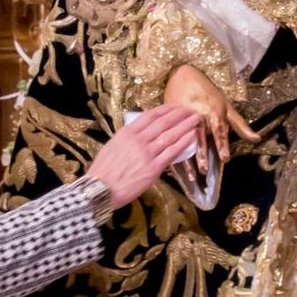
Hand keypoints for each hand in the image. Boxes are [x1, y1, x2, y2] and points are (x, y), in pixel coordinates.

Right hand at [88, 103, 204, 206]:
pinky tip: (191, 137)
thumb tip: (140, 132)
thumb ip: (127, 138)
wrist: (101, 190)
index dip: (165, 110)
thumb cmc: (103, 171)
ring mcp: (146, 154)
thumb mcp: (112, 146)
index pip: (150, 116)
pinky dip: (183, 143)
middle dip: (179, 115)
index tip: (175, 107)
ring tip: (195, 120)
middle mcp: (138, 140)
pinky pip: (171, 152)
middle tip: (190, 110)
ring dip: (185, 126)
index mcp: (126, 133)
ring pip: (170, 136)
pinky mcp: (153, 168)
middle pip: (163, 123)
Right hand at [163, 62, 258, 166]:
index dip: (222, 145)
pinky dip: (173, 153)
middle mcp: (197, 115)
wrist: (181, 75)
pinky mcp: (170, 120)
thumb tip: (257, 139)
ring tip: (192, 175)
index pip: (219, 131)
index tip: (225, 158)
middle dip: (202, 154)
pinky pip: (171, 139)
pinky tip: (175, 168)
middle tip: (205, 170)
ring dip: (188, 160)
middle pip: (200, 138)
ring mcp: (182, 118)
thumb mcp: (226, 105)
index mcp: (213, 111)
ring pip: (184, 141)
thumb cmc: (208, 92)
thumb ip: (240, 125)